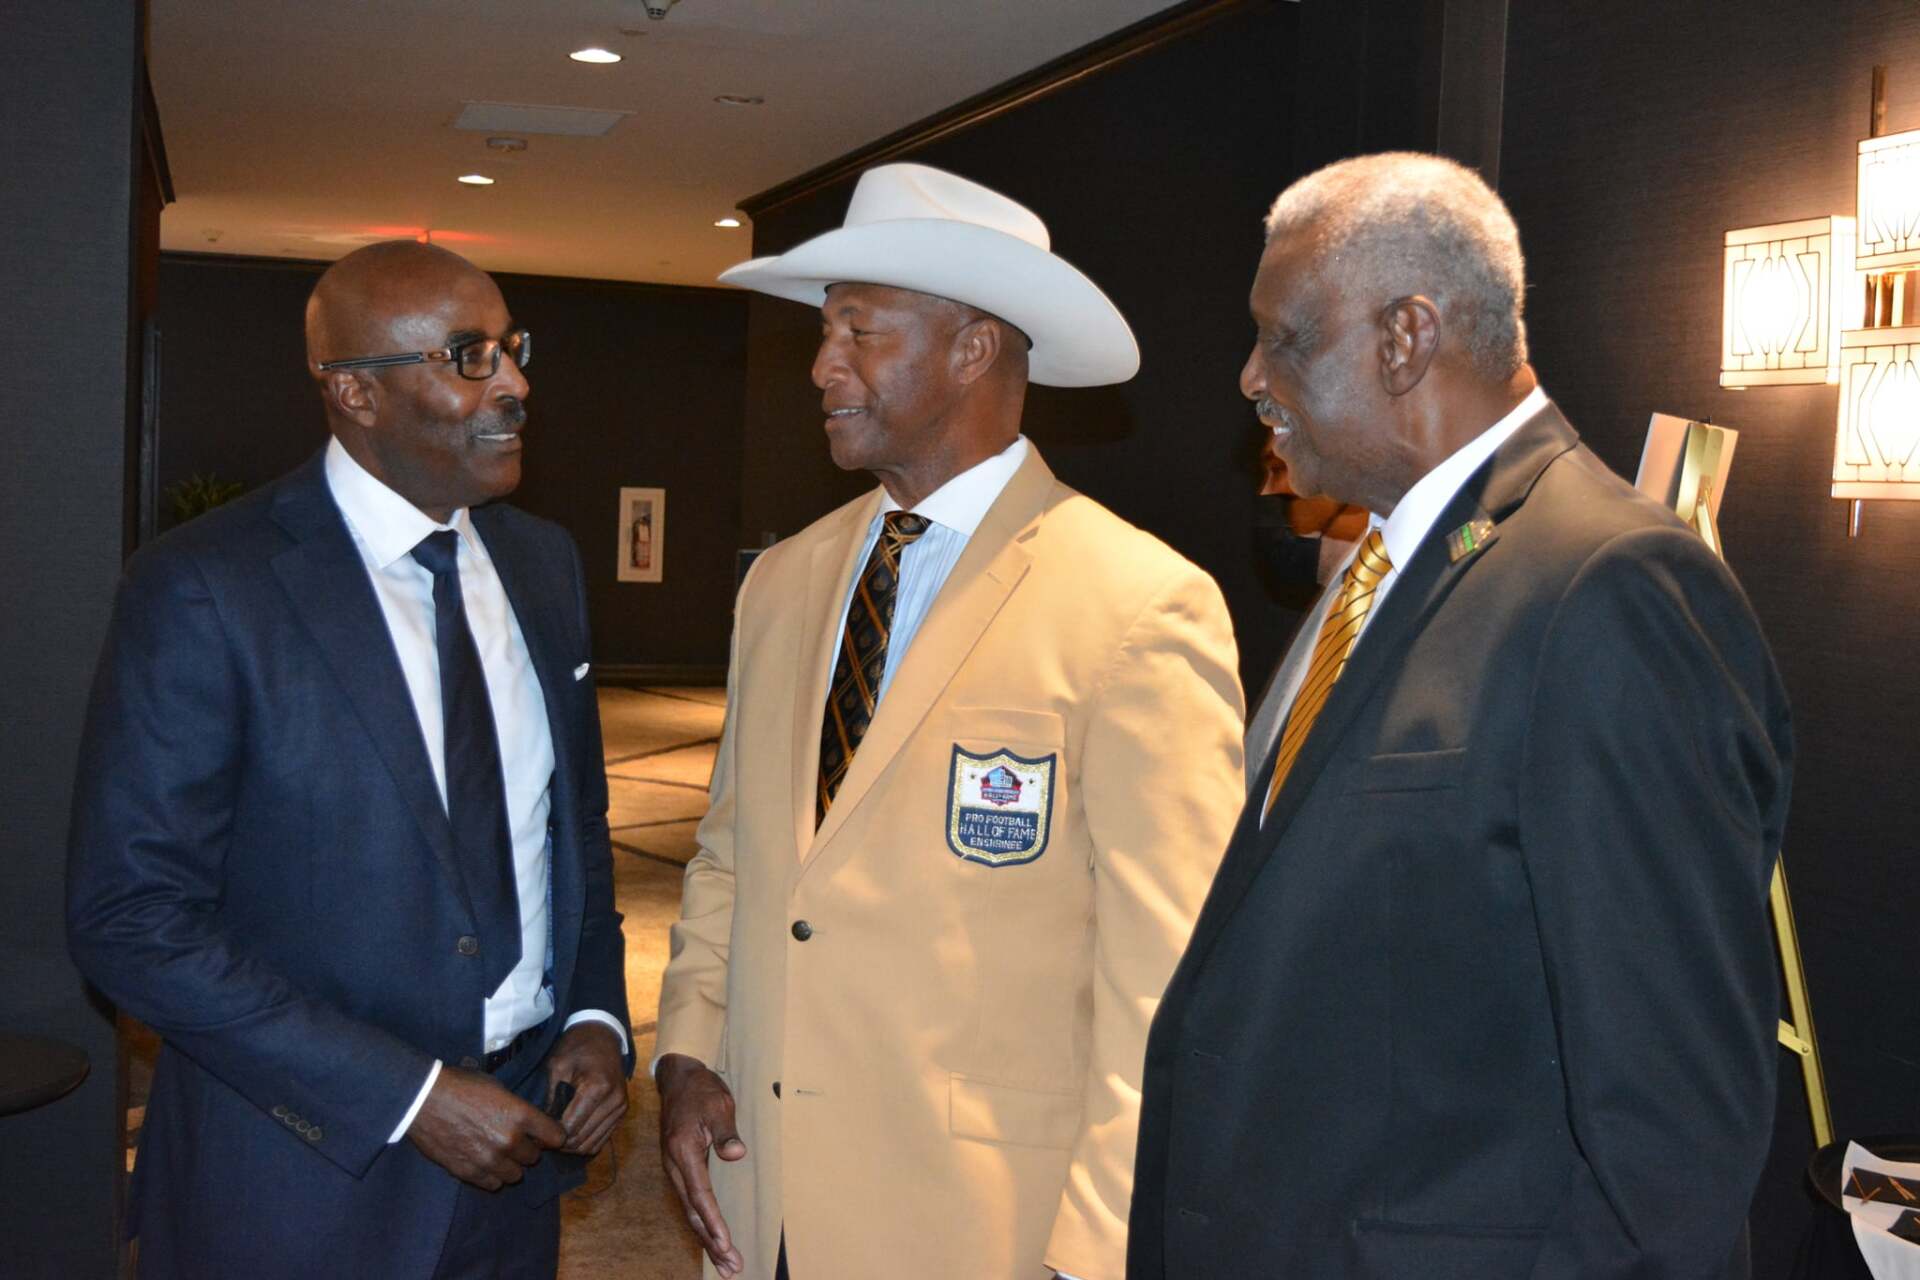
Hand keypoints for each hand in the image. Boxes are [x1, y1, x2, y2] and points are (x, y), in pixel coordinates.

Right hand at [407, 1064, 565, 1190]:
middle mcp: (509, 1140)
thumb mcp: (498, 1088)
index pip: (556, 1136)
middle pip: (534, 1158)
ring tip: (498, 1154)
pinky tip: (484, 1163)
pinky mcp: (469, 1172)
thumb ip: (517, 1108)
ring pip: (515, 1175)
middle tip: (514, 1141)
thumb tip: (530, 1123)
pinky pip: (493, 1184)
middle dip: (527, 1149)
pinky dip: (492, 1176)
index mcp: (520, 1115)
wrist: (423, 1099)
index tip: (546, 1135)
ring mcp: (489, 1159)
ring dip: (510, 1165)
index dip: (552, 1135)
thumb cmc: (461, 1086)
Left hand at [544, 1022, 627, 1154]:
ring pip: (592, 1144)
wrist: (602, 1036)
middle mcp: (614, 1101)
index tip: (535, 1134)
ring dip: (572, 1146)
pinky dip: (585, 1143)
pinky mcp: (622, 1112)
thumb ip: (552, 1098)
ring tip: (555, 1137)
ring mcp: (621, 1108)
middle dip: (560, 1143)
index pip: (571, 1127)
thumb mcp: (557, 1067)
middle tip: (541, 1138)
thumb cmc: (577, 1047)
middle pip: (581, 1139)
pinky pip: (602, 1140)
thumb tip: (543, 1128)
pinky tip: (571, 1134)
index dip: (551, 1135)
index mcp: (598, 1087)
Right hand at [656, 1053, 746, 1276]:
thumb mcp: (718, 1105)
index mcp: (683, 1152)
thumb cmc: (701, 1091)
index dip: (714, 1221)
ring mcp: (676, 1170)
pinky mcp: (681, 1171)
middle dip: (712, 1243)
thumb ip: (725, 1132)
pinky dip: (703, 1224)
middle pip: (694, 1213)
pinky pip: (691, 1204)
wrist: (678, 1079)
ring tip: (726, 1265)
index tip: (725, 1244)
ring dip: (708, 1240)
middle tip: (732, 1268)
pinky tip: (713, 1240)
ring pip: (691, 1212)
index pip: (701, 1195)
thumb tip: (736, 1153)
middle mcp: (675, 1167)